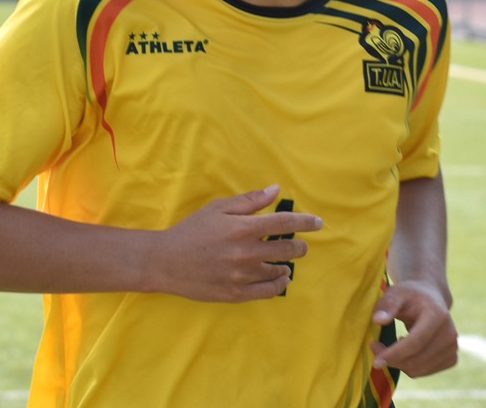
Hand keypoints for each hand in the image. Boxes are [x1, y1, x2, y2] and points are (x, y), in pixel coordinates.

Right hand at [149, 186, 322, 302]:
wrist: (166, 262)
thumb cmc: (192, 231)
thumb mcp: (217, 209)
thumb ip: (249, 201)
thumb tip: (275, 191)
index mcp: (242, 228)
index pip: (283, 223)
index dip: (305, 223)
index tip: (319, 223)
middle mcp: (246, 253)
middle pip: (287, 249)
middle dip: (299, 247)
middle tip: (300, 246)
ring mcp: (242, 276)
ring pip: (279, 271)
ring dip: (287, 265)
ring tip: (285, 262)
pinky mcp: (237, 294)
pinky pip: (269, 291)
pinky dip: (279, 284)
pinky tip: (280, 278)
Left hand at [370, 279, 457, 376]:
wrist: (431, 297)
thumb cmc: (410, 295)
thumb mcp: (396, 292)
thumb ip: (387, 305)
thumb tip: (378, 320)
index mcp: (437, 316)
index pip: (416, 342)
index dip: (395, 354)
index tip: (376, 360)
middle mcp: (449, 334)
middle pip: (416, 360)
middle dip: (391, 359)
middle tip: (374, 346)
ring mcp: (453, 348)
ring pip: (418, 370)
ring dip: (398, 363)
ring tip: (388, 346)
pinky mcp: (451, 358)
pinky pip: (424, 372)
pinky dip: (409, 366)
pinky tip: (406, 349)